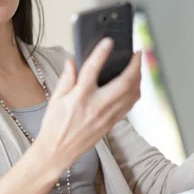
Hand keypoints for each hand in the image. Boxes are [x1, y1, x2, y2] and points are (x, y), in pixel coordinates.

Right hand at [36, 38, 141, 168]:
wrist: (58, 151)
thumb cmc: (55, 125)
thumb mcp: (56, 98)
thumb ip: (66, 78)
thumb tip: (73, 61)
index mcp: (80, 97)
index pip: (92, 70)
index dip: (101, 53)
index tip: (109, 42)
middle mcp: (96, 106)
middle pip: (124, 83)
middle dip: (134, 66)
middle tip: (137, 54)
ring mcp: (107, 116)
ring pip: (131, 95)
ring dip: (138, 79)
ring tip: (138, 67)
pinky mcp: (111, 123)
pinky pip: (129, 105)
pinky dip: (135, 93)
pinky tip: (134, 86)